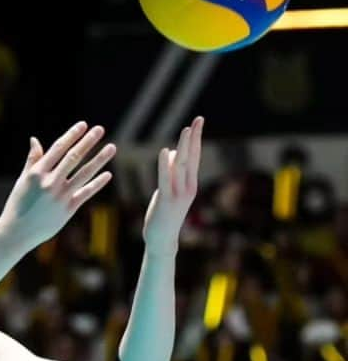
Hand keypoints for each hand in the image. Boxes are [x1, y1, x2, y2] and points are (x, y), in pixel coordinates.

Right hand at [0, 121, 115, 251]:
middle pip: (73, 158)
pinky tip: (108, 174)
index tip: (83, 125)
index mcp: (37, 173)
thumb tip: (35, 140)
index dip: (72, 135)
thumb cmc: (18, 206)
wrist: (16, 233)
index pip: (58, 149)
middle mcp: (50, 183)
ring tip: (112, 147)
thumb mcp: (22, 181)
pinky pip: (85, 193)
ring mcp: (60, 197)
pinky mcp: (67, 210)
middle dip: (88, 142)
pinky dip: (97, 184)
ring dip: (99, 159)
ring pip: (84, 174)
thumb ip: (32, 160)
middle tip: (100, 129)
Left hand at [143, 116, 202, 254]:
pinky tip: (165, 151)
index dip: (196, 139)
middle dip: (194, 138)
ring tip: (186, 130)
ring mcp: (178, 194)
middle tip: (198, 119)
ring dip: (184, 147)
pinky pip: (165, 179)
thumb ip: (172, 172)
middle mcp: (188, 187)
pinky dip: (165, 165)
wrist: (162, 241)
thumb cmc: (164, 215)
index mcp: (190, 184)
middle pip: (192, 157)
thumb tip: (173, 152)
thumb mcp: (169, 190)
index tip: (198, 122)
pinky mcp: (166, 200)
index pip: (195, 157)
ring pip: (182, 166)